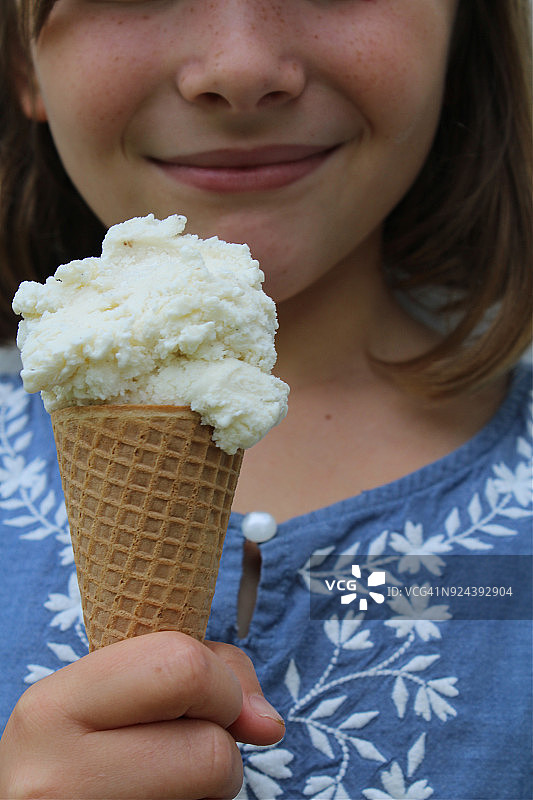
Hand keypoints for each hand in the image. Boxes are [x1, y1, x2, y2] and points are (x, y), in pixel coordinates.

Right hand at [0, 632, 283, 798]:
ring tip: (167, 777)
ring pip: (214, 792)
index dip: (220, 683)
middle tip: (189, 747)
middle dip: (222, 743)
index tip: (211, 698)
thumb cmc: (86, 740)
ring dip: (213, 783)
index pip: (182, 667)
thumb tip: (267, 724)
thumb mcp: (118, 688)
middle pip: (210, 749)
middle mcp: (55, 777)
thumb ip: (200, 674)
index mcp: (53, 706)